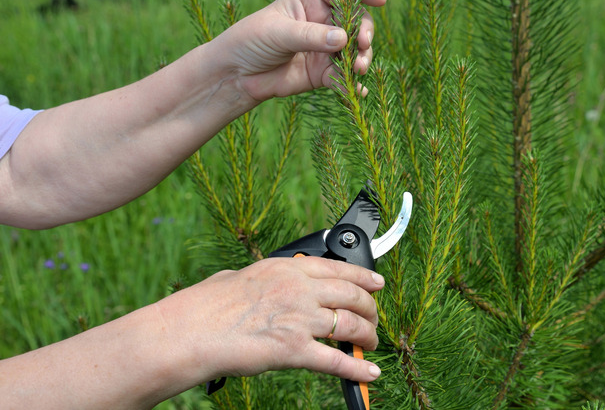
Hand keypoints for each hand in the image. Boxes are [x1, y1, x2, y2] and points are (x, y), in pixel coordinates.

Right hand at [158, 256, 385, 382]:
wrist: (191, 331)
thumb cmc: (205, 306)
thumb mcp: (238, 277)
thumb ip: (262, 278)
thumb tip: (264, 279)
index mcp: (286, 269)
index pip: (338, 268)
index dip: (364, 276)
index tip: (376, 282)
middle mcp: (299, 290)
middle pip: (352, 296)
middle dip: (370, 309)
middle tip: (373, 319)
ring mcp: (299, 319)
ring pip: (350, 325)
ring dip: (367, 336)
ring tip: (370, 344)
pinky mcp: (294, 350)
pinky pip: (336, 361)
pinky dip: (358, 369)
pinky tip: (369, 374)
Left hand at [206, 0, 386, 102]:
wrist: (237, 75)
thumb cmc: (251, 41)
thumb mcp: (278, 33)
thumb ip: (310, 35)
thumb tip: (343, 39)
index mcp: (310, 0)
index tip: (380, 0)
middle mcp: (322, 22)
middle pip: (356, 21)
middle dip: (365, 32)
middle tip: (362, 45)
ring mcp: (325, 48)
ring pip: (355, 51)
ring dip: (362, 59)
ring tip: (357, 69)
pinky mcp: (323, 73)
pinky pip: (344, 78)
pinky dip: (353, 85)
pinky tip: (358, 91)